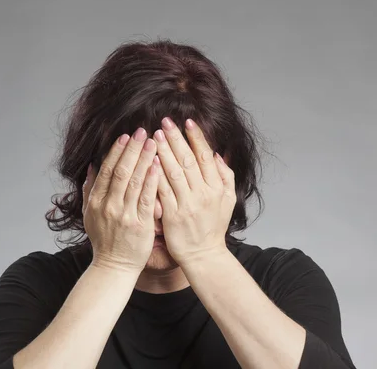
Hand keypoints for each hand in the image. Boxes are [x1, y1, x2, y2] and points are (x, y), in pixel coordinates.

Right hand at [82, 128, 160, 272]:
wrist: (114, 267)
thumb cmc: (104, 240)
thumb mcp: (89, 214)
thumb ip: (89, 189)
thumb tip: (92, 165)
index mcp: (95, 201)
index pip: (106, 170)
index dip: (116, 151)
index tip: (125, 136)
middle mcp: (108, 206)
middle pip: (120, 171)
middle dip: (131, 149)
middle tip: (142, 131)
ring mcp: (124, 215)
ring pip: (133, 182)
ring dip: (143, 159)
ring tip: (153, 142)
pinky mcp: (139, 224)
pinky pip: (146, 198)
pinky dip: (151, 180)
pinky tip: (158, 166)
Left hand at [153, 117, 235, 265]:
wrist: (204, 255)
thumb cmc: (213, 226)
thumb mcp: (228, 200)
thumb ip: (225, 176)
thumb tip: (217, 154)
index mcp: (217, 188)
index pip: (205, 156)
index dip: (196, 137)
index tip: (187, 122)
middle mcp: (203, 194)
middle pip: (188, 160)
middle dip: (176, 139)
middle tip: (165, 122)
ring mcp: (187, 205)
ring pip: (174, 173)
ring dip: (163, 152)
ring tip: (154, 135)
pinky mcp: (172, 215)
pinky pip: (162, 191)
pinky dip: (155, 175)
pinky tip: (148, 161)